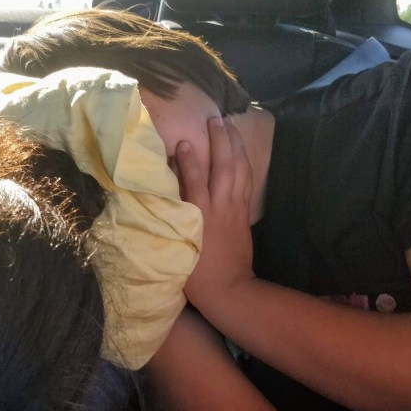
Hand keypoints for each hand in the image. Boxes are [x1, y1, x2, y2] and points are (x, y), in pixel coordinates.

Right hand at [176, 116, 254, 309]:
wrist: (228, 290)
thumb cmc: (195, 275)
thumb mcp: (177, 246)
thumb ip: (171, 219)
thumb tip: (163, 196)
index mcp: (200, 216)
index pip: (194, 181)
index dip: (189, 160)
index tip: (182, 142)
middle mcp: (220, 207)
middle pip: (223, 167)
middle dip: (220, 141)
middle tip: (215, 119)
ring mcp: (235, 209)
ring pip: (239, 170)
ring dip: (235, 146)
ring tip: (230, 126)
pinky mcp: (243, 214)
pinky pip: (247, 182)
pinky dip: (244, 164)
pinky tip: (241, 152)